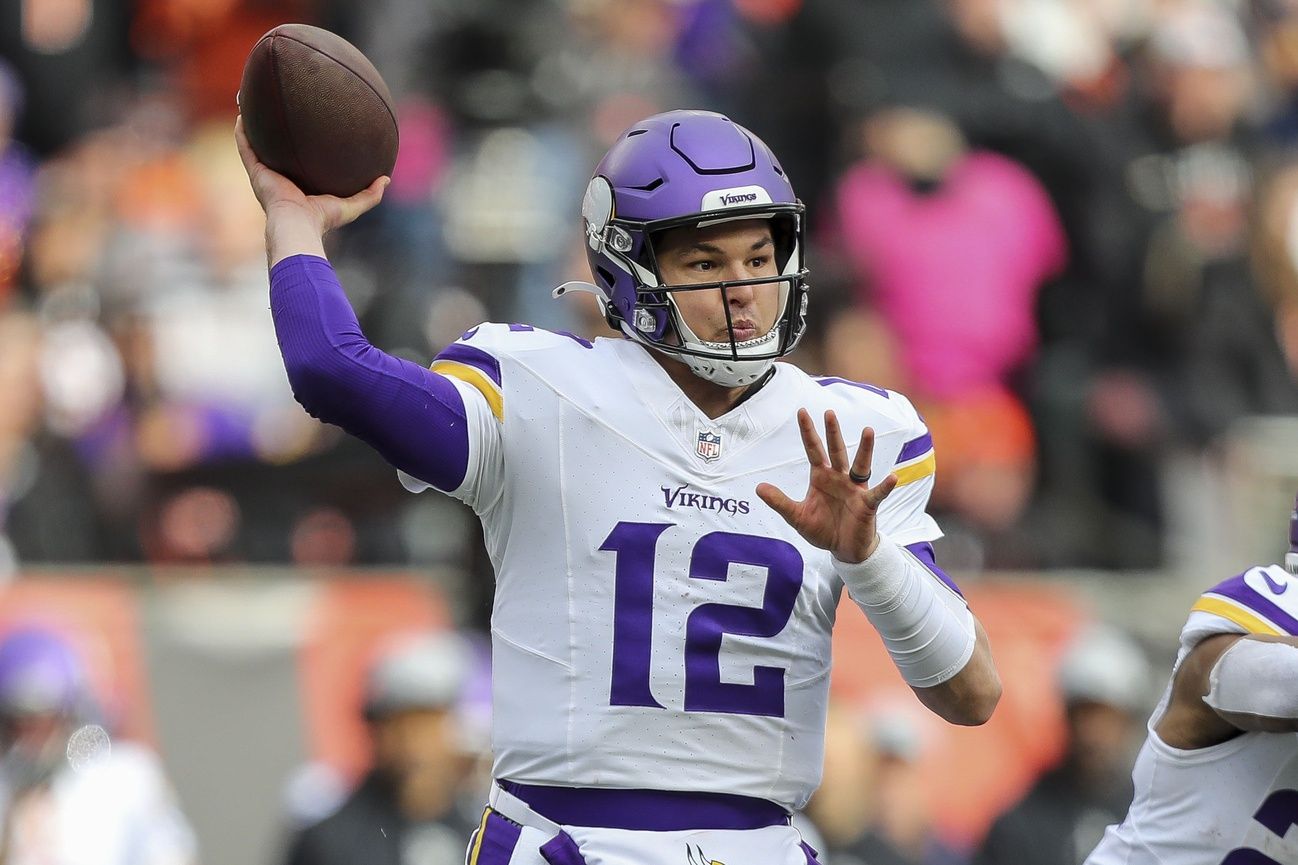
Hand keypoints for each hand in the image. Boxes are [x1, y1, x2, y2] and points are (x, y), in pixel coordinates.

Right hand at [234, 115, 387, 235]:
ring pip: (256, 146)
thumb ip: (370, 194)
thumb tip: (386, 179)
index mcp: (299, 186)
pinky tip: (242, 114)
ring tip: (252, 106)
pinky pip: (245, 147)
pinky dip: (241, 132)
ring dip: (253, 127)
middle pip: (275, 152)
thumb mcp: (352, 205)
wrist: (298, 224)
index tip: (305, 131)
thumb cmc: (323, 219)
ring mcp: (264, 175)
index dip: (299, 149)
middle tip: (279, 112)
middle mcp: (279, 178)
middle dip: (275, 135)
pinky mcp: (254, 172)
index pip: (298, 164)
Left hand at [757, 409, 896, 563]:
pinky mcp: (867, 504)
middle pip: (836, 450)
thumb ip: (780, 502)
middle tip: (828, 412)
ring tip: (868, 431)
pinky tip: (893, 477)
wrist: (844, 549)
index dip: (808, 432)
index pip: (813, 450)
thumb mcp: (797, 516)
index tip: (802, 412)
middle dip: (832, 432)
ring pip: (860, 464)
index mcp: (821, 477)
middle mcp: (839, 478)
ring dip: (864, 448)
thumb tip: (758, 488)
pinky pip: (877, 493)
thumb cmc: (823, 530)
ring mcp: (855, 489)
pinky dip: (885, 486)